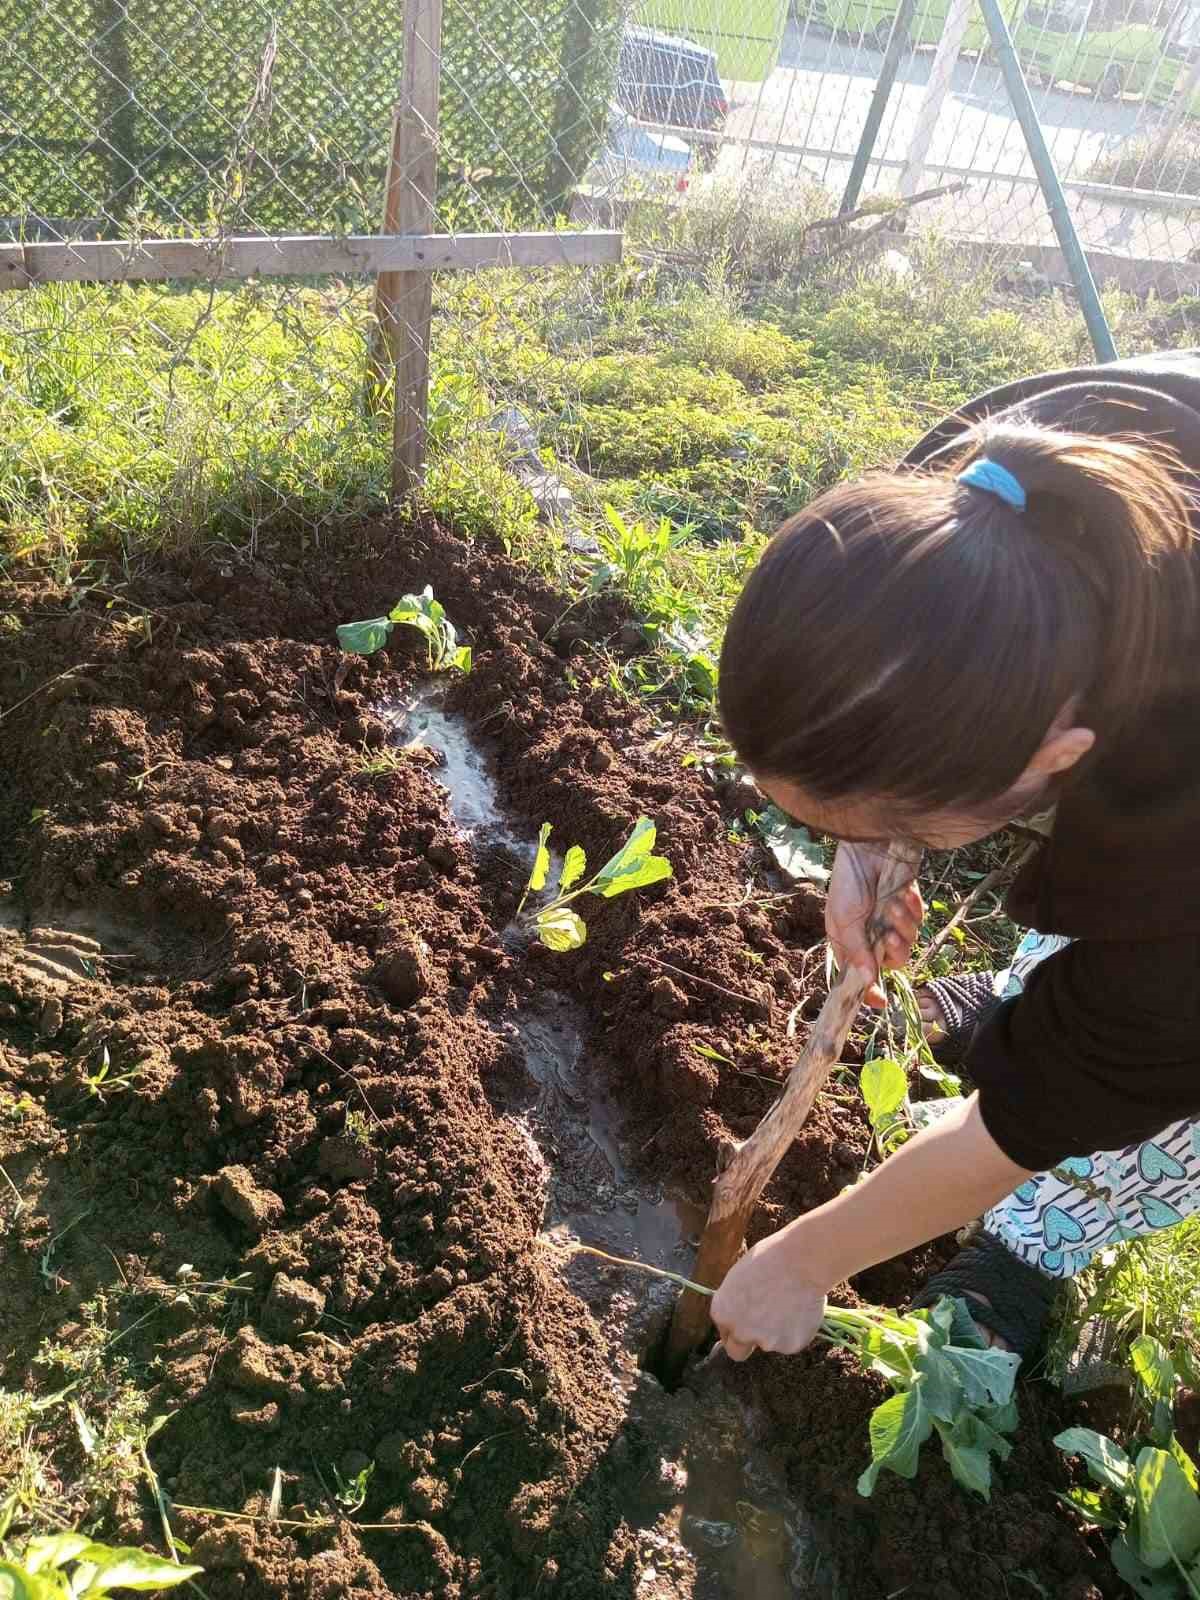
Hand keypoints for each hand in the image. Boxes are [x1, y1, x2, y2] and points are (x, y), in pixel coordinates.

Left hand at [711, 1227, 828, 1360]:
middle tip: (763, 1327)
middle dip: (747, 1344)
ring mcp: (765, 1342)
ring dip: (777, 1330)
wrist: (801, 1262)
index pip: (725, 1331)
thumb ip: (737, 1302)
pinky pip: (791, 1340)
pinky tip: (801, 1307)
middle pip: (738, 1351)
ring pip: (770, 1342)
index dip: (737, 1324)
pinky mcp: (790, 1346)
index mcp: (722, 1312)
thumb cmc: (770, 1258)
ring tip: (790, 1301)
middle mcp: (739, 1331)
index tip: (747, 1319)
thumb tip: (742, 1310)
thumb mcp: (740, 1277)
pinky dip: (795, 1330)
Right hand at [826, 842, 922, 1008]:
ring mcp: (892, 922)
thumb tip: (865, 982)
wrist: (871, 847)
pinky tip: (903, 894)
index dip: (869, 990)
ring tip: (893, 905)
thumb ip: (856, 950)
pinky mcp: (910, 908)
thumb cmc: (849, 881)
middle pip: (892, 962)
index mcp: (850, 942)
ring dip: (902, 926)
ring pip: (909, 942)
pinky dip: (912, 910)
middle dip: (894, 951)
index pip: (860, 975)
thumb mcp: (845, 918)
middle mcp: (872, 936)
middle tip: (889, 937)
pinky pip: (919, 921)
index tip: (880, 1001)